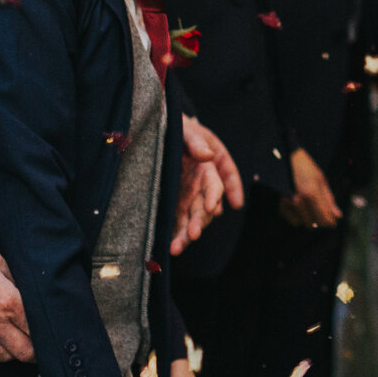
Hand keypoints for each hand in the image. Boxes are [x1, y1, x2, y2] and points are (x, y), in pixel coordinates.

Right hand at [0, 230, 34, 362]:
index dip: (47, 331)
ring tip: (17, 342)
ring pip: (4, 357)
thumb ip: (14, 277)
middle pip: (24, 351)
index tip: (50, 331)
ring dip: (13, 352)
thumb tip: (25, 290)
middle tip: (39, 345)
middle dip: (36, 351)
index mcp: (8, 300)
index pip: (37, 327)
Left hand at [171, 116, 241, 254]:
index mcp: (211, 165)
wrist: (160, 130)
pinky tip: (171, 248)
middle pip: (206, 206)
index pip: (218, 183)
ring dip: (187, 233)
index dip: (216, 195)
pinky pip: (177, 221)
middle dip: (200, 221)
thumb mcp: (188, 130)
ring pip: (193, 218)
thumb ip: (196, 142)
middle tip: (194, 234)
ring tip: (177, 248)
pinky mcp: (174, 202)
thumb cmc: (179, 128)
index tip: (213, 207)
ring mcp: (189, 195)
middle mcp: (203, 184)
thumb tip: (207, 156)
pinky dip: (176, 234)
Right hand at [279, 145, 340, 227]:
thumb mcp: (321, 180)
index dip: (330, 222)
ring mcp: (287, 202)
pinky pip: (291, 219)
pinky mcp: (280, 203)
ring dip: (308, 219)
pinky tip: (301, 207)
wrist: (286, 158)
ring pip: (301, 223)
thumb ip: (329, 200)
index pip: (324, 218)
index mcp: (312, 192)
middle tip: (324, 215)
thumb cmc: (306, 167)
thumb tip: (338, 215)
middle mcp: (298, 200)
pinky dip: (298, 216)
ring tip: (311, 208)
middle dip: (320, 221)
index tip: (333, 222)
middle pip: (313, 223)